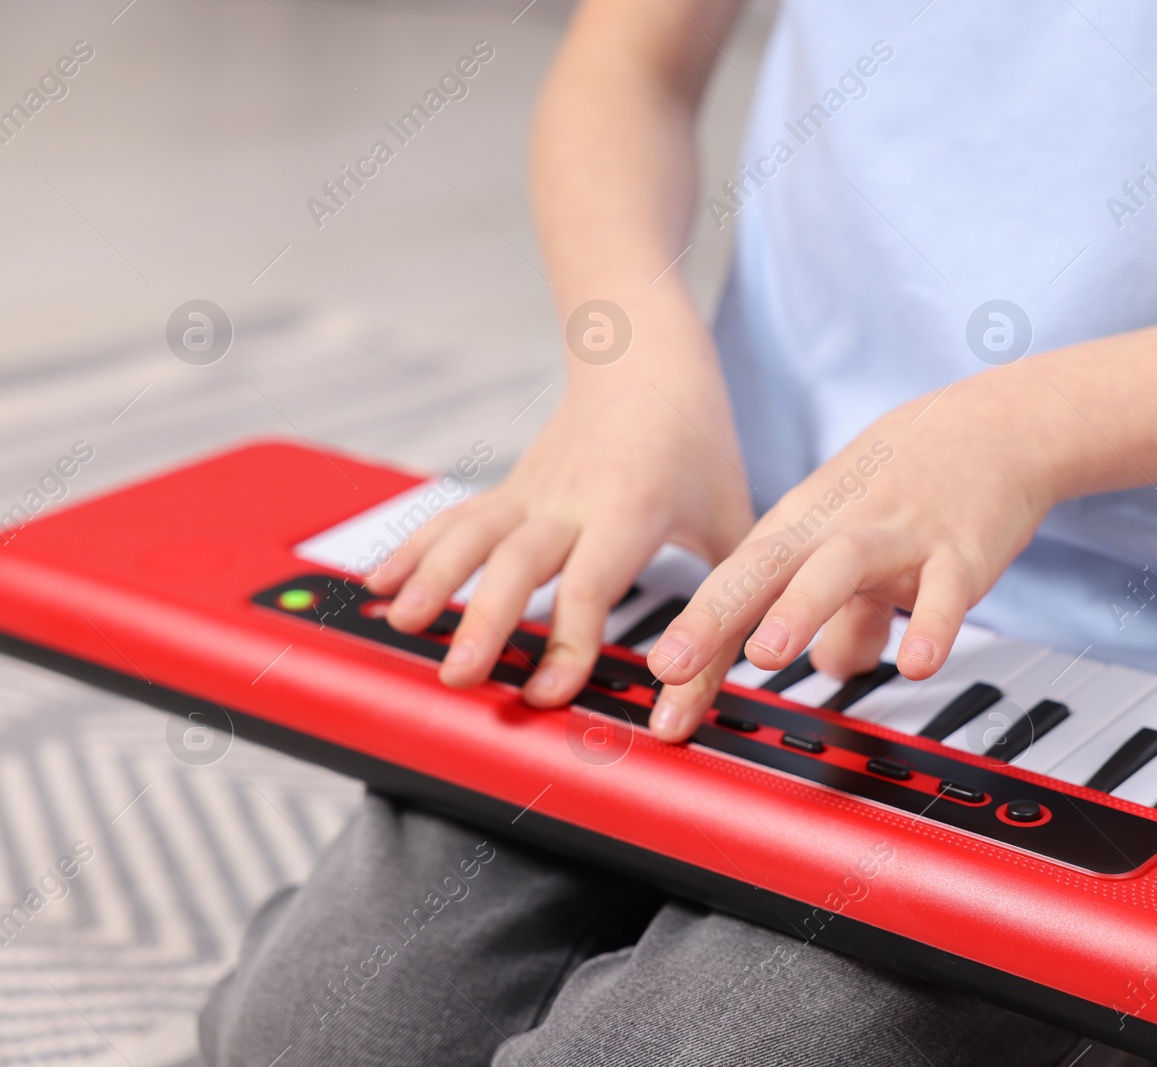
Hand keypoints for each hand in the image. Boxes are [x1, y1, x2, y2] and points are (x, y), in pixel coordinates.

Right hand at [367, 321, 752, 708]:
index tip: (547, 693)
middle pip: (516, 564)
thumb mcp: (732, 514)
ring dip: (432, 579)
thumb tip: (749, 656)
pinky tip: (380, 584)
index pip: (592, 586)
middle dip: (483, 621)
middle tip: (459, 674)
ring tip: (402, 625)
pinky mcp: (510, 490)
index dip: (568, 643)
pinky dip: (413, 549)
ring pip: (473, 535)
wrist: (646, 357)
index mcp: (630, 511)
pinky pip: (455, 519)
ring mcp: (532, 492)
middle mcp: (572, 501)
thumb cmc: (695, 438)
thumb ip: (736, 590)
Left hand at [644, 369, 1062, 740]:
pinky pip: (943, 592)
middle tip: (670, 668)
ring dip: (799, 609)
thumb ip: (845, 613)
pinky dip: (930, 626)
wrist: (1001, 422)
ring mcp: (897, 537)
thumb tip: (835, 667)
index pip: (733, 589)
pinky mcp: (960, 549)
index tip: (660, 705)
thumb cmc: (916, 478)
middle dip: (712, 618)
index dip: (695, 645)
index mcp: (800, 527)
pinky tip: (917, 663)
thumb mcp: (858, 540)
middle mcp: (836, 528)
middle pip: (762, 569)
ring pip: (839, 569)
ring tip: (767, 655)